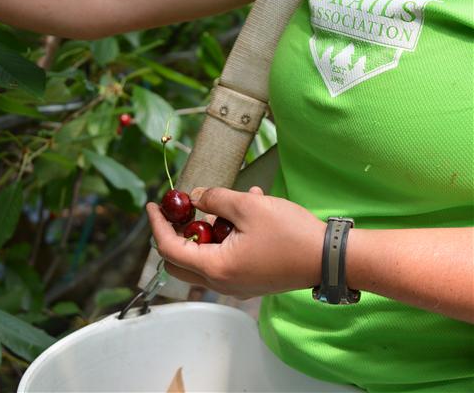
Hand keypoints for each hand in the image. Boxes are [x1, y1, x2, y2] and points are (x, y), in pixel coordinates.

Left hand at [146, 186, 325, 298]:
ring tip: (226, 203)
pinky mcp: (250, 281)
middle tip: (182, 210)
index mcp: (215, 267)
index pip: (169, 248)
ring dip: (207, 231)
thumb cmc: (290, 233)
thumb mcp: (248, 207)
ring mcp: (236, 284)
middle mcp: (221, 282)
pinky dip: (226, 237)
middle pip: (181, 260)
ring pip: (204, 258)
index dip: (157, 225)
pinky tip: (246, 211)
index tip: (152, 205)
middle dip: (177, 233)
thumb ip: (215, 199)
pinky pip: (226, 259)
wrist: (330, 259)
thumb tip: (195, 198)